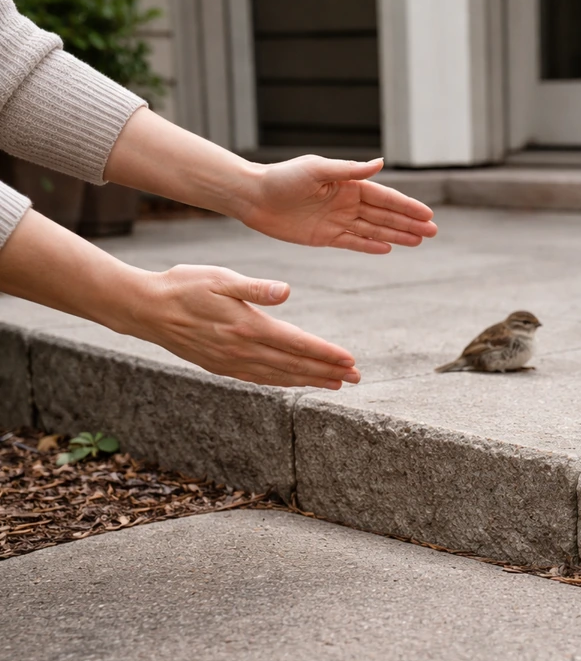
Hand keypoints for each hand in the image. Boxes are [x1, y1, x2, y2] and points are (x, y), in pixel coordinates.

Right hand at [130, 265, 360, 388]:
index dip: (325, 354)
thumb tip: (286, 292)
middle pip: (294, 365)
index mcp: (247, 326)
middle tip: (356, 377)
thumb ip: (255, 287)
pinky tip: (295, 382)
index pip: (297, 343)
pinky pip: (259, 379)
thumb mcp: (220, 277)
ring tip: (335, 383)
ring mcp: (231, 361)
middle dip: (327, 372)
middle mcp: (242, 349)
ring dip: (309, 380)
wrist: (145, 308)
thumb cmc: (184, 284)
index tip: (350, 361)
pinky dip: (282, 382)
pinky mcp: (221, 366)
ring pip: (279, 376)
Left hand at [240, 156, 437, 253]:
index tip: (427, 214)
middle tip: (433, 232)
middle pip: (385, 215)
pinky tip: (388, 249)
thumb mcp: (318, 169)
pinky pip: (353, 242)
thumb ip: (350, 170)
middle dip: (409, 223)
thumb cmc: (283, 178)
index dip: (407, 207)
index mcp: (348, 184)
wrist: (254, 197)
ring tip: (418, 242)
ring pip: (374, 230)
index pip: (385, 197)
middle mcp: (346, 202)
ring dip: (396, 235)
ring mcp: (337, 220)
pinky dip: (370, 246)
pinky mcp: (325, 236)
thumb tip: (380, 163)